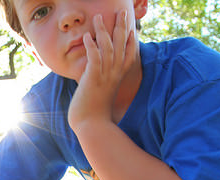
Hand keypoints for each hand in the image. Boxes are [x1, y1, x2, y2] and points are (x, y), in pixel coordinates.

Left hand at [68, 9, 135, 131]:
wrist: (92, 128)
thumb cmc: (96, 115)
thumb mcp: (102, 97)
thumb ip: (102, 87)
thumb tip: (99, 85)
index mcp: (117, 78)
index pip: (128, 55)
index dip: (130, 41)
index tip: (132, 29)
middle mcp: (113, 75)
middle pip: (120, 46)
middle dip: (121, 27)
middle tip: (121, 12)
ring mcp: (104, 77)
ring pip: (107, 49)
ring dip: (102, 31)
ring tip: (98, 17)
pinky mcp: (93, 80)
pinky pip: (94, 59)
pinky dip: (91, 47)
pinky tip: (87, 37)